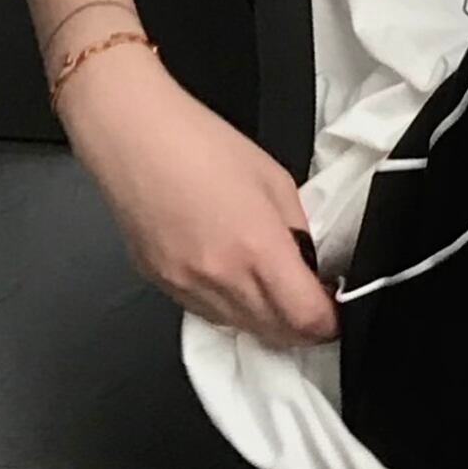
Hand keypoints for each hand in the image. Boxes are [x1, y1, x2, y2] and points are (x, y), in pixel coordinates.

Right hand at [58, 45, 338, 347]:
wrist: (131, 135)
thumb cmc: (201, 145)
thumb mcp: (276, 182)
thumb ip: (298, 232)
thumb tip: (309, 266)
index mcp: (258, 250)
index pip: (307, 318)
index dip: (329, 322)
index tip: (335, 312)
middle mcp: (221, 278)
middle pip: (277, 333)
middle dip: (302, 326)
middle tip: (311, 302)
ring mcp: (187, 286)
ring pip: (242, 329)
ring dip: (267, 321)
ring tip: (273, 291)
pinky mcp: (161, 284)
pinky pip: (208, 314)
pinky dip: (231, 308)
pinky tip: (235, 281)